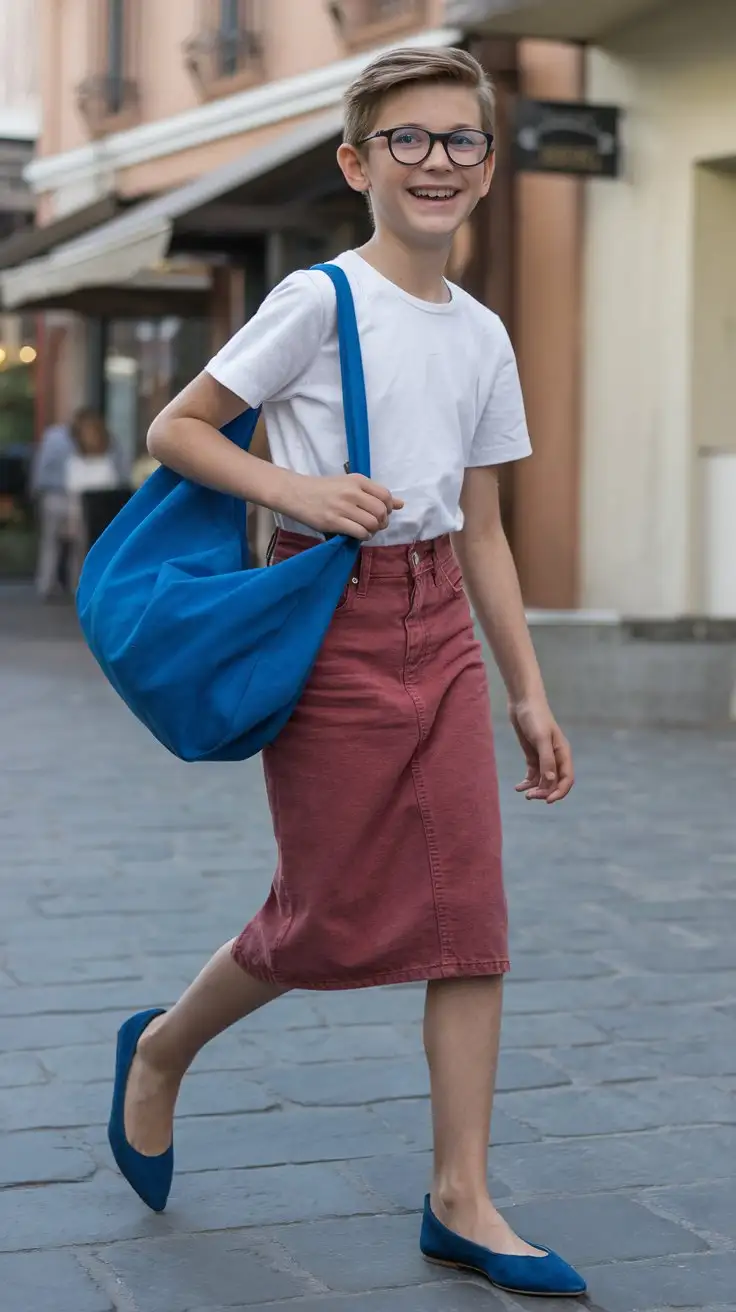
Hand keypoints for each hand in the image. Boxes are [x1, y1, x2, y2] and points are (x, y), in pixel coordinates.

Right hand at [281, 472, 403, 539]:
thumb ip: (374, 493)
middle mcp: (352, 492)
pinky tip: (358, 534)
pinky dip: (363, 537)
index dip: (387, 508)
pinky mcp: (333, 522)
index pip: (385, 496)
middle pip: (381, 512)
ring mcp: (342, 507)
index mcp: (358, 480)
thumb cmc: (323, 489)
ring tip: (365, 530)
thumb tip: (400, 504)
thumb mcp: (349, 485)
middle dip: (382, 522)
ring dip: (372, 531)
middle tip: (374, 525)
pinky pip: (359, 533)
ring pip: (372, 524)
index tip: (380, 513)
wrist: (295, 493)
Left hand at [509, 696, 573, 803]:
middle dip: (545, 791)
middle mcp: (555, 757)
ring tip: (524, 793)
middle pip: (555, 782)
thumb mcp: (540, 739)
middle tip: (530, 796)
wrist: (522, 702)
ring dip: (536, 789)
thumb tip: (550, 781)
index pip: (566, 779)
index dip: (559, 792)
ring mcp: (544, 757)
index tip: (547, 800)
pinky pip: (533, 774)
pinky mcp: (533, 755)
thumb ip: (546, 760)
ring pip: (543, 780)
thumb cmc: (535, 717)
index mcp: (563, 753)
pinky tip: (518, 787)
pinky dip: (527, 782)